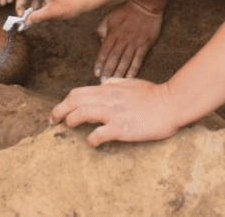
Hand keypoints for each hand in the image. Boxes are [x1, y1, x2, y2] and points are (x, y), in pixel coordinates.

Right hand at [15, 0, 98, 24]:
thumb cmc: (73, 3)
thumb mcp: (52, 13)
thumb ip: (36, 17)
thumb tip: (26, 21)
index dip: (19, 5)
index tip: (21, 16)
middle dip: (26, 6)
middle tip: (26, 19)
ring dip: (34, 6)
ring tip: (36, 19)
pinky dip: (41, 3)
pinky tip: (43, 13)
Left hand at [51, 77, 180, 145]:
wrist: (172, 103)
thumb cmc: (154, 94)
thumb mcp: (132, 82)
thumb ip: (115, 82)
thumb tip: (103, 83)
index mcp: (109, 89)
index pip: (78, 92)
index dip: (64, 102)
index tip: (59, 111)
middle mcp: (108, 99)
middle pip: (74, 101)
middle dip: (59, 110)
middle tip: (52, 121)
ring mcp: (114, 113)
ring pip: (82, 113)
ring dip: (71, 120)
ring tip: (68, 126)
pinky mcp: (122, 128)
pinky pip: (100, 133)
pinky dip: (92, 139)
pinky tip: (93, 142)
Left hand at [94, 0, 163, 78]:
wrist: (145, 5)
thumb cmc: (126, 10)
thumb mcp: (110, 16)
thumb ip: (102, 28)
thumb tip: (100, 40)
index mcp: (113, 33)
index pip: (104, 51)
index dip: (100, 63)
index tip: (96, 73)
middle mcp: (122, 40)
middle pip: (113, 58)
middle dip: (108, 71)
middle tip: (103, 82)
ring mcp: (134, 43)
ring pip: (125, 60)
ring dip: (119, 72)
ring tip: (114, 82)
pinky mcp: (145, 44)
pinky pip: (138, 59)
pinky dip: (133, 69)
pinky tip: (129, 78)